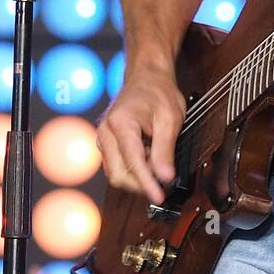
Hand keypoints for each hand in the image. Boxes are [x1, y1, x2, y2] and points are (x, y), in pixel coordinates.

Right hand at [96, 67, 185, 202]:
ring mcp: (103, 138)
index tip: (159, 197)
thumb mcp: (170, 119)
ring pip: (116, 173)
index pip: (132, 162)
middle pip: (119, 174)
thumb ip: (165, 150)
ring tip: (158, 164)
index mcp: (120, 123)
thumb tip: (165, 177)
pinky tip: (149, 159)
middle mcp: (106, 132)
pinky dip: (133, 169)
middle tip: (164, 183)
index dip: (147, 183)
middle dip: (141, 184)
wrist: (147, 76)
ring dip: (137, 177)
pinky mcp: (106, 142)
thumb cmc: (158, 92)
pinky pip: (117, 165)